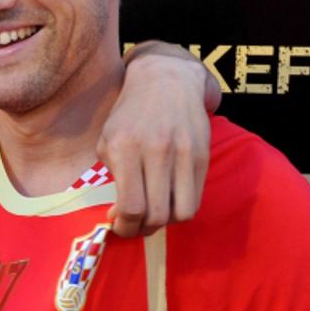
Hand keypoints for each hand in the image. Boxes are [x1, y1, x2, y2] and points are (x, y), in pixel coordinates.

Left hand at [101, 43, 212, 236]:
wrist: (166, 81)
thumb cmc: (129, 116)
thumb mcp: (107, 141)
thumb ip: (111, 178)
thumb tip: (119, 217)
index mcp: (125, 149)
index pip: (131, 207)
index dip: (124, 227)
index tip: (117, 224)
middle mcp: (156, 151)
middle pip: (157, 215)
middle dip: (142, 230)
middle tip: (134, 225)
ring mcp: (183, 153)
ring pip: (181, 213)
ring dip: (165, 223)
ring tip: (153, 214)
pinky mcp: (202, 156)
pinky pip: (196, 199)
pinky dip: (180, 209)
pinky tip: (168, 200)